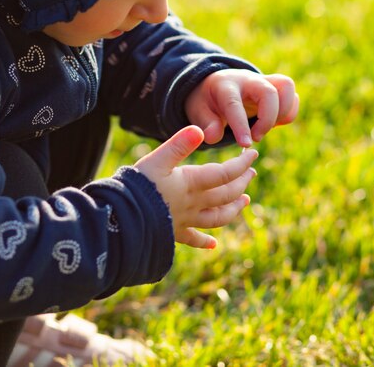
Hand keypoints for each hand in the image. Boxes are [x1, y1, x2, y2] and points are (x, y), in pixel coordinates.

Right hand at [135, 125, 256, 248]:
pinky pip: (193, 239)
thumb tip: (200, 129)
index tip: (253, 153)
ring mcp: (184, 220)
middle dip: (241, 182)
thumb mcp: (156, 159)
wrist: (120, 220)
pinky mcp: (173, 233)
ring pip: (217, 217)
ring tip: (245, 201)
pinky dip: (204, 241)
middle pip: (225, 194)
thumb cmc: (138, 186)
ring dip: (233, 209)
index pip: (224, 174)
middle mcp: (193, 203)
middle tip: (251, 172)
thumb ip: (178, 145)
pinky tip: (213, 245)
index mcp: (191, 183)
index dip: (241, 164)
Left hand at [185, 70, 298, 146]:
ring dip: (282, 113)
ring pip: (286, 87)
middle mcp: (247, 79)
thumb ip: (206, 124)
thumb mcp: (198, 111)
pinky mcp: (275, 87)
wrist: (215, 85)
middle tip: (256, 138)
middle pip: (269, 92)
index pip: (234, 103)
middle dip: (267, 119)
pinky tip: (272, 124)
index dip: (241, 125)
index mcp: (224, 86)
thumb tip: (213, 137)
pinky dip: (288, 113)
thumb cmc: (206, 101)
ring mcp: (263, 80)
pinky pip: (292, 95)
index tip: (246, 144)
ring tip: (265, 128)